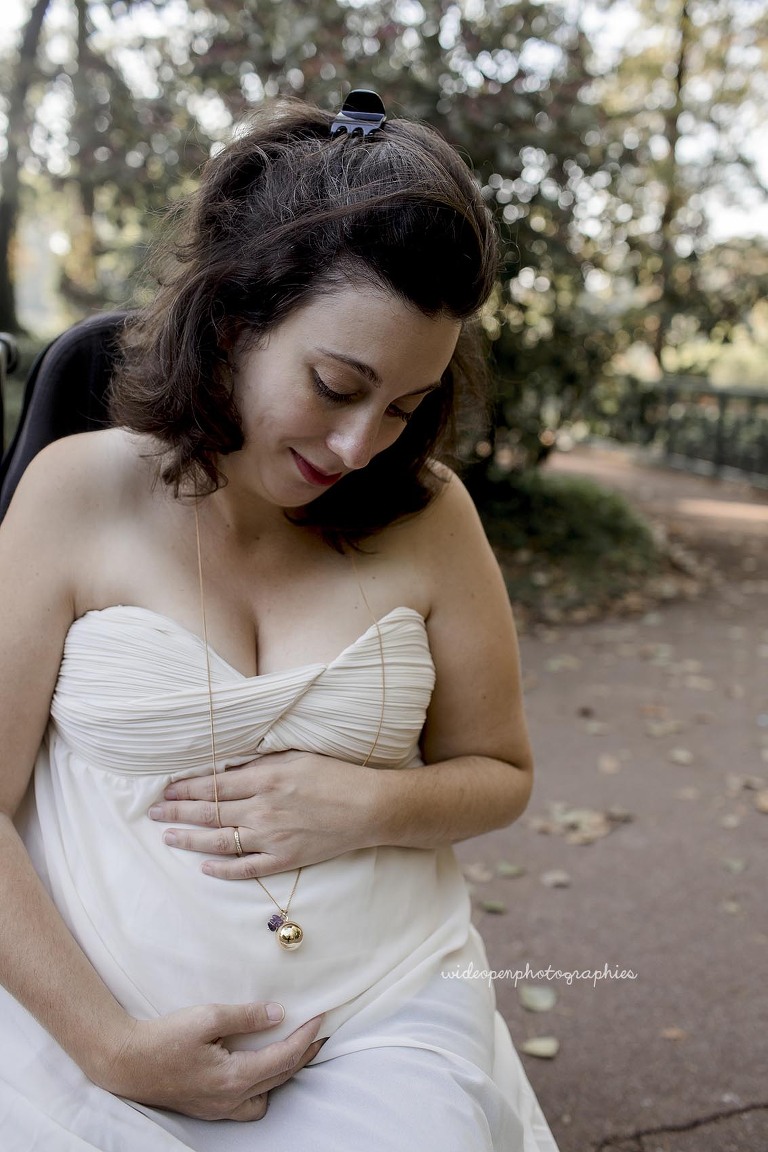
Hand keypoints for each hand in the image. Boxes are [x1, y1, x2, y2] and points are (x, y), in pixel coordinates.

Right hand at [97, 1002, 323, 1119]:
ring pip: (266, 1096)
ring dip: (285, 1073)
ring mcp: (219, 1108)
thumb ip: (246, 1017)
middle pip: (280, 1078)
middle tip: (320, 1033)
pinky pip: (248, 1105)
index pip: (283, 1058)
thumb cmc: (164, 1038)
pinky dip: (263, 1088)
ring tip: (295, 1050)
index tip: (320, 1018)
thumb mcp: (207, 1017)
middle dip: (303, 1054)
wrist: (126, 1062)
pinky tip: (261, 1070)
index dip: (305, 1037)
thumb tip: (279, 1014)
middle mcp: (230, 1100)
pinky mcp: (209, 1108)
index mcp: (233, 1078)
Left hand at [148, 752, 379, 876]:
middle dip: (177, 812)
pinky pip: (245, 868)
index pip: (213, 785)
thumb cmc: (334, 776)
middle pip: (209, 812)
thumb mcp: (295, 757)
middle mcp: (262, 810)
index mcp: (264, 780)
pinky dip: (222, 869)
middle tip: (153, 813)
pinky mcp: (283, 859)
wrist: (368, 807)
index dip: (185, 788)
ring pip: (219, 842)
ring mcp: (271, 838)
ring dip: (189, 840)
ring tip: (168, 837)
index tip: (166, 788)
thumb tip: (229, 769)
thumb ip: (260, 765)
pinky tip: (204, 867)